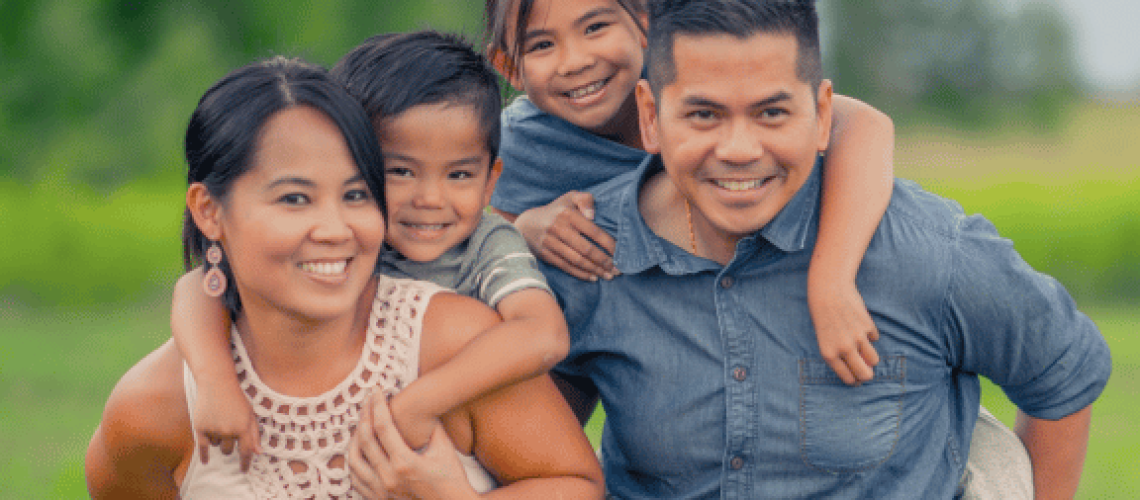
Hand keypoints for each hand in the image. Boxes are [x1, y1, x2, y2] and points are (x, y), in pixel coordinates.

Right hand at [193, 378, 260, 470]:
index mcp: (243, 428)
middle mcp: (228, 431)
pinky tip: (206, 462)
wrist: (216, 383)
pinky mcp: (200, 428)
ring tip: (218, 422)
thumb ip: (254, 433)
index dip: (245, 463)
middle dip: (229, 445)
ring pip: (217, 446)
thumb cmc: (236, 399)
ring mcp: (213, 430)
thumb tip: (258, 452)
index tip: (244, 470)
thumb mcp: (250, 413)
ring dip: (218, 440)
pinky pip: (203, 447)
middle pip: (228, 451)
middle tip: (227, 429)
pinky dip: (204, 455)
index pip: (245, 451)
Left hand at [348, 394, 476, 499]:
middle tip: (367, 401)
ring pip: (353, 460)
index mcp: (405, 463)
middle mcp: (388, 478)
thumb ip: (431, 426)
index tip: (376, 391)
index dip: (377, 405)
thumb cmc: (451, 479)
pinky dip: (354, 461)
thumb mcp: (444, 449)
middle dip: (364, 415)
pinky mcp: (378, 499)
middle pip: (365, 440)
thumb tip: (422, 405)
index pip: (383, 427)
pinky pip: (355, 478)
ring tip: (360, 424)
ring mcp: (381, 491)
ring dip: (354, 438)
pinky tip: (359, 450)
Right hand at [514, 191, 617, 281]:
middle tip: (617, 270)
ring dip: (595, 270)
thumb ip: (585, 200)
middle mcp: (558, 228)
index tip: (620, 253)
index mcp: (568, 214)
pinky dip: (580, 273)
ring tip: (608, 276)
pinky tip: (593, 277)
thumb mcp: (570, 198)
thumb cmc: (556, 210)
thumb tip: (593, 216)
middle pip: (586, 249)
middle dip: (604, 261)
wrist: (527, 224)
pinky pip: (566, 266)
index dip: (609, 244)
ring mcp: (550, 243)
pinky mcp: (545, 254)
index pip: (594, 232)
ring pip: (577, 260)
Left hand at [808, 280, 879, 384]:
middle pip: (865, 374)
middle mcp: (844, 349)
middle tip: (866, 370)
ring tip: (861, 345)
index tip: (857, 379)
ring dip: (870, 356)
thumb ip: (840, 354)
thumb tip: (862, 367)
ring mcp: (857, 338)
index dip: (855, 381)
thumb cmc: (824, 316)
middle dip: (867, 375)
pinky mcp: (867, 326)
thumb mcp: (826, 338)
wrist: (828, 291)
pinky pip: (874, 338)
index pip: (848, 378)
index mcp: (829, 354)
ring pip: (874, 359)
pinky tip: (859, 323)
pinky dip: (869, 335)